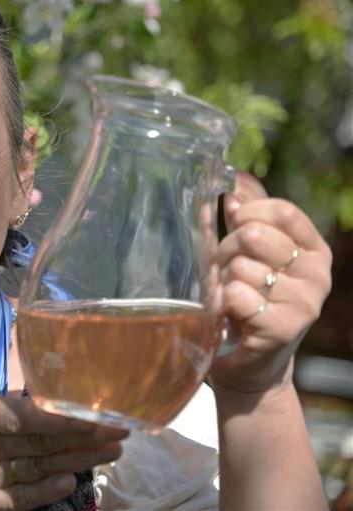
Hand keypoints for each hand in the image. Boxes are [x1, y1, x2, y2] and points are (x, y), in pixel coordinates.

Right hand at [0, 383, 126, 510]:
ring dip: (78, 463)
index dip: (74, 416)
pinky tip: (69, 485)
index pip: (35, 415)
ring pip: (41, 471)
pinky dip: (47, 494)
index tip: (104, 412)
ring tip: (109, 455)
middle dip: (88, 438)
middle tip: (123, 432)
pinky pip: (19, 502)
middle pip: (47, 444)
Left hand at [210, 172, 332, 393]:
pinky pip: (238, 295)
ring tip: (230, 298)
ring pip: (241, 267)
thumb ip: (248, 213)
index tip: (233, 229)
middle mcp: (319, 275)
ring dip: (222, 281)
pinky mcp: (283, 328)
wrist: (246, 362)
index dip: (246, 213)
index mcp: (314, 249)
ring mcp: (305, 303)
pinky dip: (222, 301)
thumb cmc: (246, 299)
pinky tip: (229, 315)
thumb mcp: (249, 251)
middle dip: (227, 250)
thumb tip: (235, 178)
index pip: (280, 210)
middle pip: (255, 234)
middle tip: (227, 273)